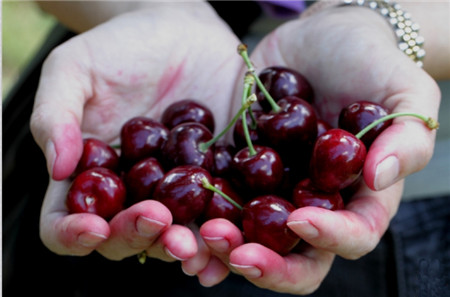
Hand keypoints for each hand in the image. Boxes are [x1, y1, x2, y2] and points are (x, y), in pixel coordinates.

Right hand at [31, 2, 241, 275]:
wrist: (180, 34)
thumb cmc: (120, 49)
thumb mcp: (74, 70)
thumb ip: (56, 114)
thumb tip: (58, 168)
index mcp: (88, 175)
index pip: (64, 221)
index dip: (72, 233)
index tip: (92, 227)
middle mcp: (129, 193)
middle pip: (123, 237)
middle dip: (138, 236)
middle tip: (157, 220)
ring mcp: (173, 192)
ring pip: (172, 235)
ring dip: (182, 246)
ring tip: (194, 242)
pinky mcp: (212, 181)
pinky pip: (216, 214)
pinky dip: (221, 233)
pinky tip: (229, 236)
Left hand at [202, 6, 439, 293]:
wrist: (318, 38)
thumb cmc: (368, 61)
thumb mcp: (403, 90)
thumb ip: (407, 137)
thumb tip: (380, 176)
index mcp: (357, 196)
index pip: (352, 235)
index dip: (330, 237)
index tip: (302, 219)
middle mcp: (313, 202)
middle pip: (295, 255)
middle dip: (267, 262)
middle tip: (236, 250)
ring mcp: (272, 190)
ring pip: (250, 237)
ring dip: (225, 247)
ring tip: (200, 236)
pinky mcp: (238, 171)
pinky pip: (218, 201)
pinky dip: (200, 216)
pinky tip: (178, 218)